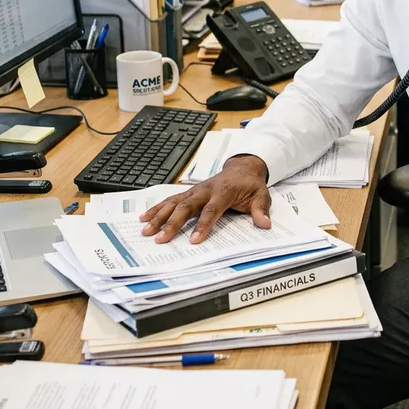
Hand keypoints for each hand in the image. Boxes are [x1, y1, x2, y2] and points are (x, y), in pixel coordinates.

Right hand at [139, 155, 270, 243]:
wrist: (242, 167)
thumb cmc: (250, 184)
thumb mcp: (261, 195)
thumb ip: (260, 210)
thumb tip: (265, 224)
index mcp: (223, 191)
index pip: (211, 210)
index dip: (203, 225)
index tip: (194, 241)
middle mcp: (205, 190)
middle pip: (186, 206)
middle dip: (172, 223)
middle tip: (160, 239)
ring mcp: (195, 190)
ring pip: (174, 203)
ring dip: (159, 216)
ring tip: (146, 230)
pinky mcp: (189, 191)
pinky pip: (171, 200)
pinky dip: (157, 208)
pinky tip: (144, 217)